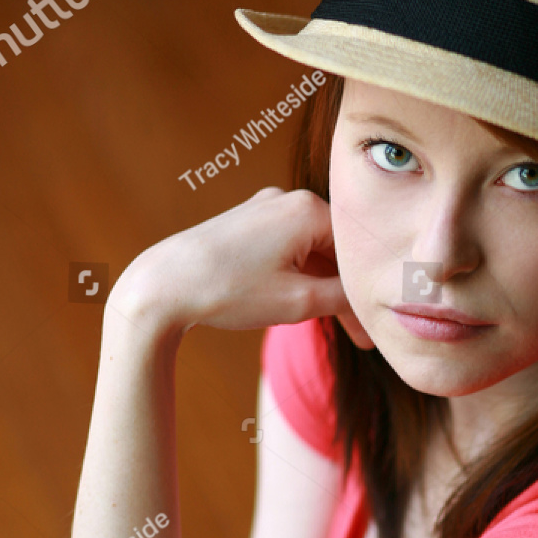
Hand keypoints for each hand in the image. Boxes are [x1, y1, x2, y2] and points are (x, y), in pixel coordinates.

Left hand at [107, 186, 351, 335]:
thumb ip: (344, 298)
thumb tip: (369, 300)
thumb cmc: (230, 290)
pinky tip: (296, 302)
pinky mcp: (246, 222)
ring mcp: (265, 208)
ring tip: (327, 324)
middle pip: (336, 248)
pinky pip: (289, 247)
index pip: (357, 250)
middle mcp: (288, 199)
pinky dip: (300, 275)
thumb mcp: (299, 302)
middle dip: (346, 292)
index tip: (372, 330)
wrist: (164, 284)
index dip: (366, 292)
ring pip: (312, 249)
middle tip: (359, 338)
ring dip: (323, 286)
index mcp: (309, 209)